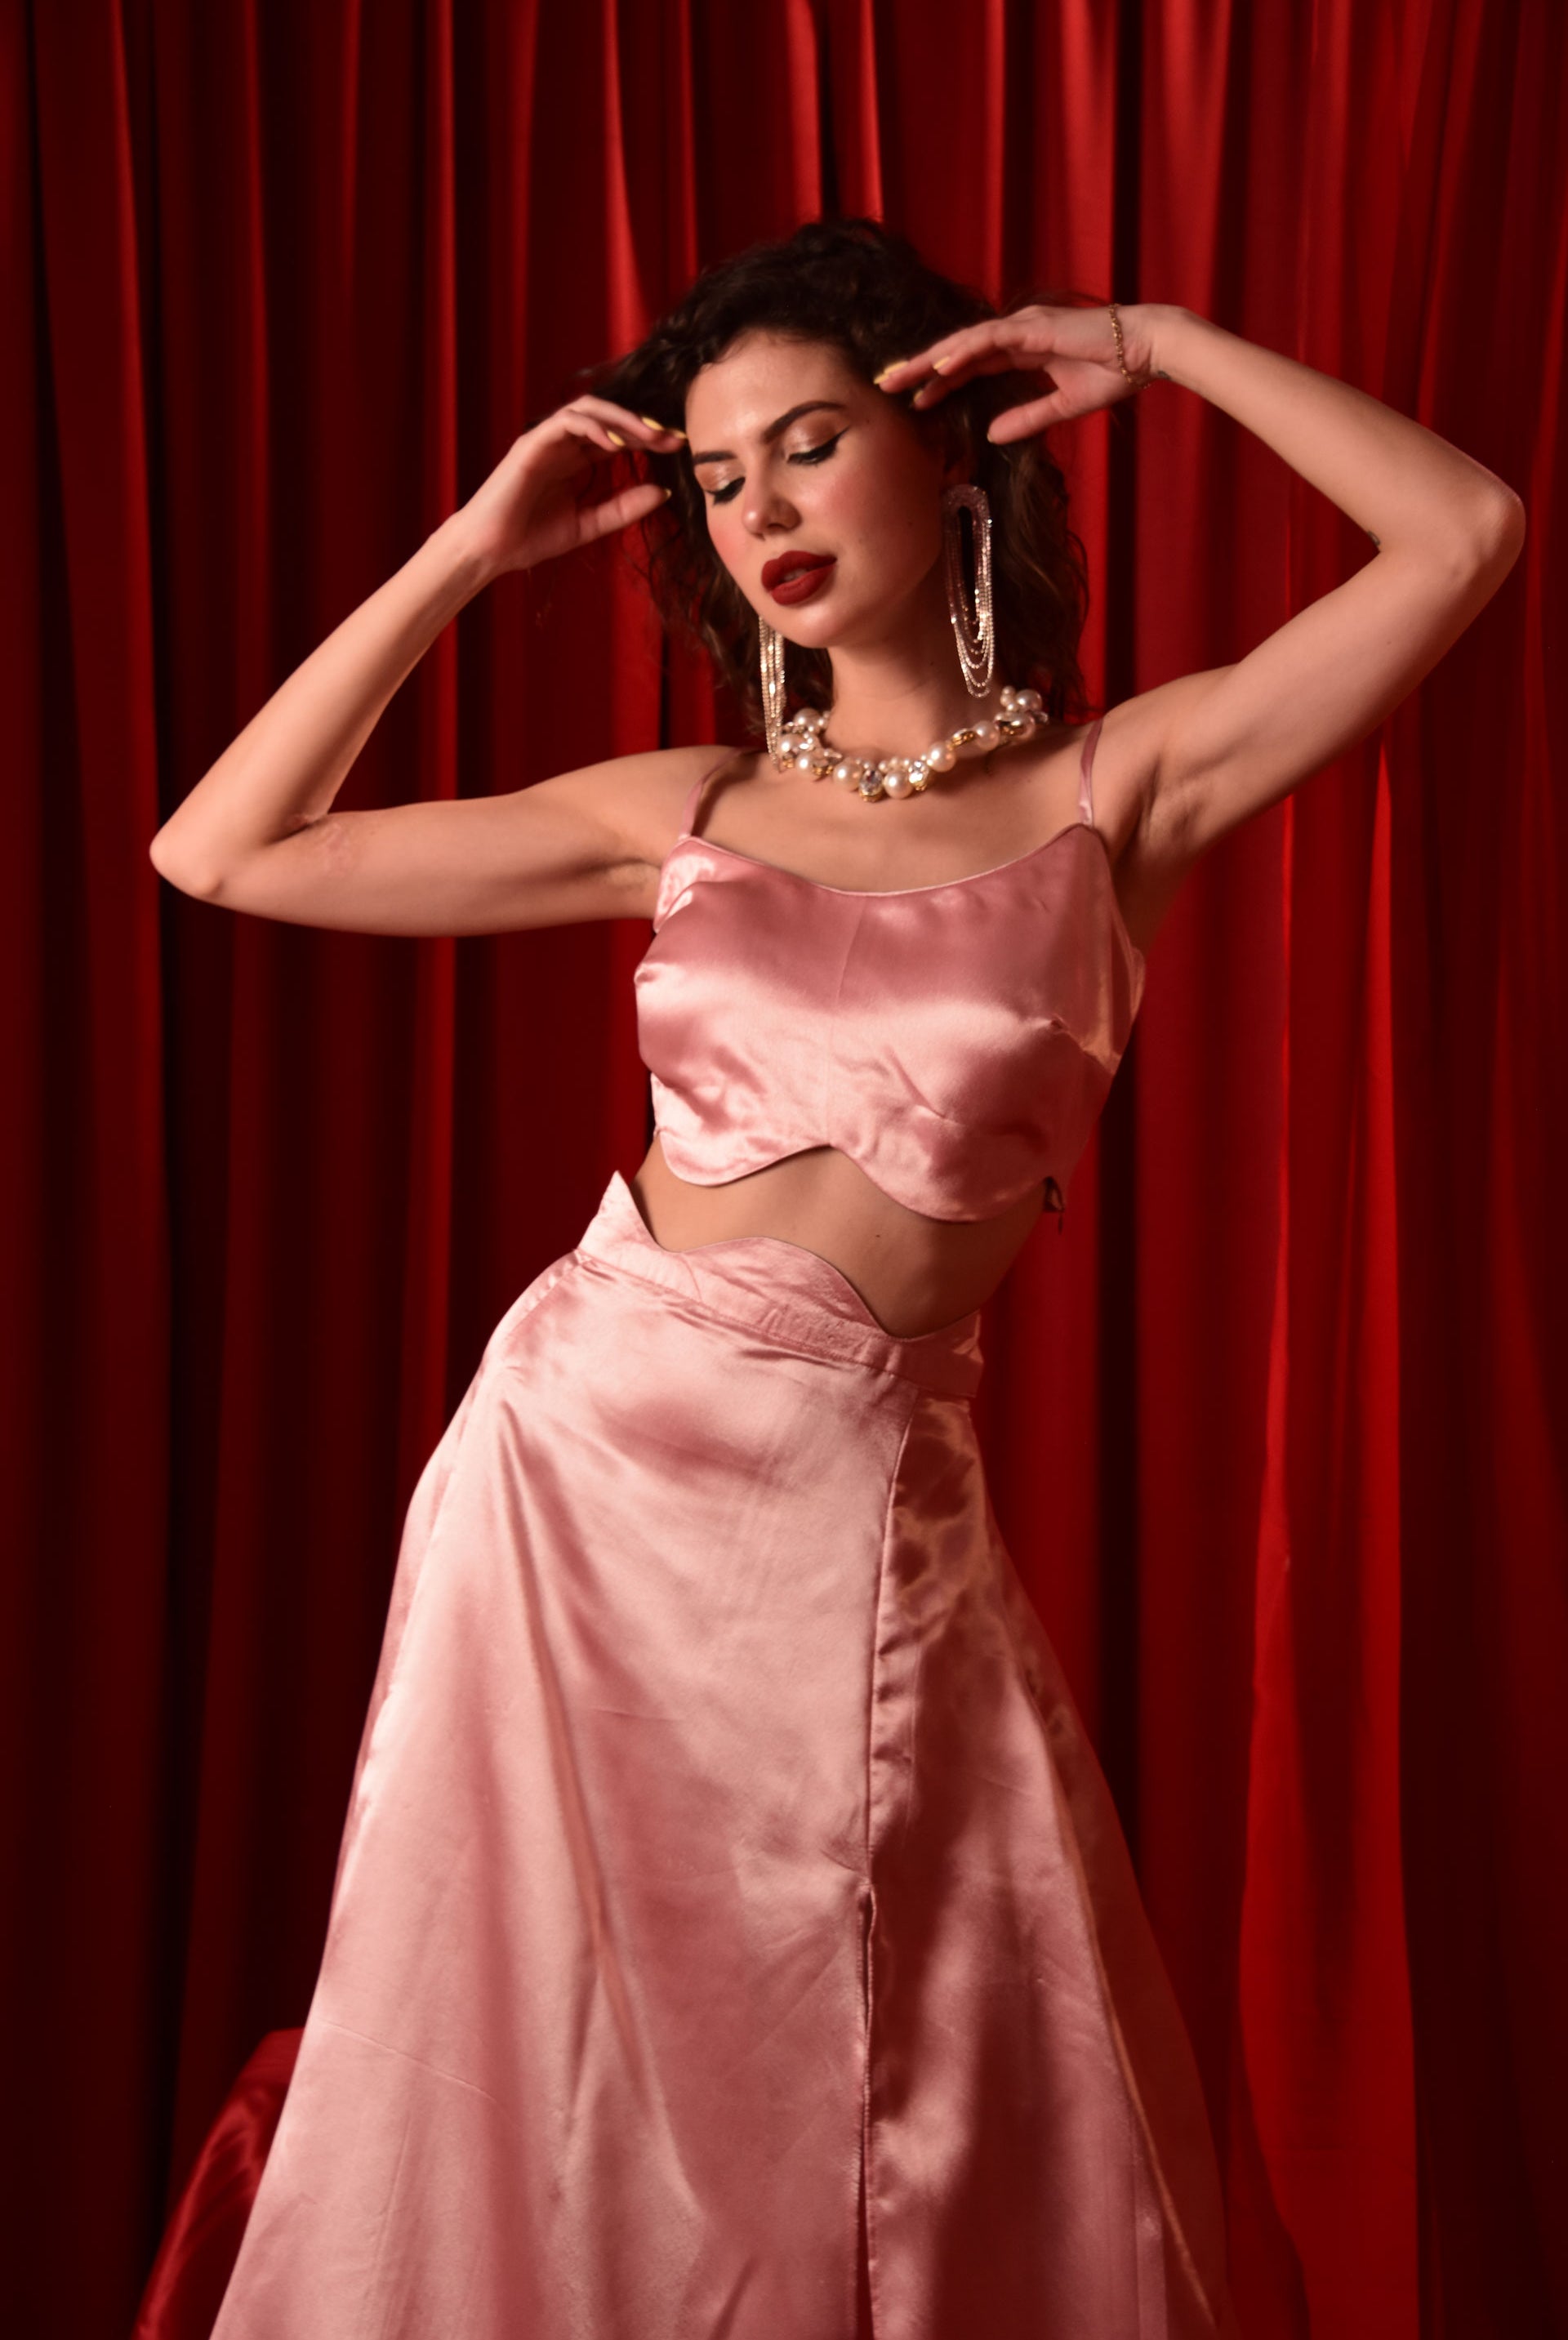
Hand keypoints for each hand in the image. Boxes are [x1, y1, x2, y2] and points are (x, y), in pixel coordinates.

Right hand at [453, 398, 684, 576]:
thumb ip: (622, 508)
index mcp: (575, 460)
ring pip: (589, 409)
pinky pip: (565, 421)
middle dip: (643, 424)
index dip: (649, 439)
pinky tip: (615, 445)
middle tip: (673, 438)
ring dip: (622, 418)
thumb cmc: (530, 538)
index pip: (618, 437)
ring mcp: (545, 440)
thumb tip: (661, 492)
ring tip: (650, 436)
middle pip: (608, 417)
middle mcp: (562, 444)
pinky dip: (592, 426)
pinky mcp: (531, 443)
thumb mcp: (588, 525)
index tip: (678, 449)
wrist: (490, 551)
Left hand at [876, 303, 1169, 441]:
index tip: (913, 401)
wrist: (1145, 351)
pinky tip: (936, 368)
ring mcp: (1022, 328)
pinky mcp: (1033, 329)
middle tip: (884, 385)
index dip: (939, 382)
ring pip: (962, 344)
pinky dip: (960, 353)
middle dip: (919, 369)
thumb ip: (1026, 419)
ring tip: (898, 378)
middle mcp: (1016, 336)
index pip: (969, 366)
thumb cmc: (1113, 374)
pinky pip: (987, 341)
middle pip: (956, 353)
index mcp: (1022, 353)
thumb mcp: (1062, 407)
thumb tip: (991, 436)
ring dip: (928, 361)